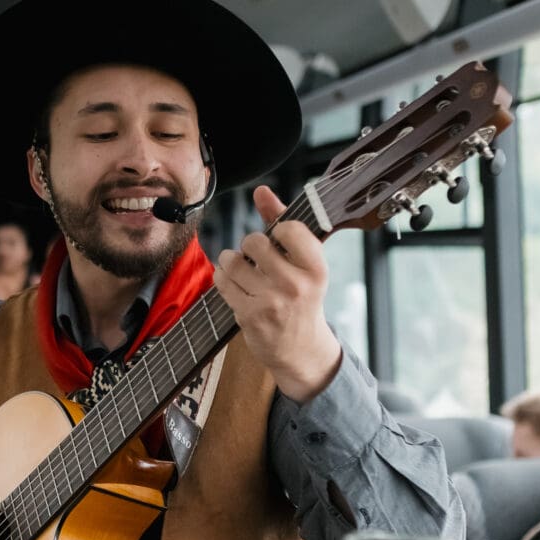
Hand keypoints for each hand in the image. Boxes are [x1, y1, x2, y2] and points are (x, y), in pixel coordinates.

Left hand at [213, 186, 341, 403]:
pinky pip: (223, 282)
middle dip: (250, 246)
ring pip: (233, 262)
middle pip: (254, 242)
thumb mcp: (304, 263)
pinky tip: (232, 282)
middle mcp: (296, 284)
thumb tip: (261, 191)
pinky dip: (222, 278)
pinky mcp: (249, 315)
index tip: (279, 242)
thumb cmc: (301, 298)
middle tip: (255, 257)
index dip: (277, 231)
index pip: (288, 228)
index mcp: (316, 267)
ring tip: (239, 268)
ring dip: (230, 261)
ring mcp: (271, 302)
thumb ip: (283, 223)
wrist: (300, 348)